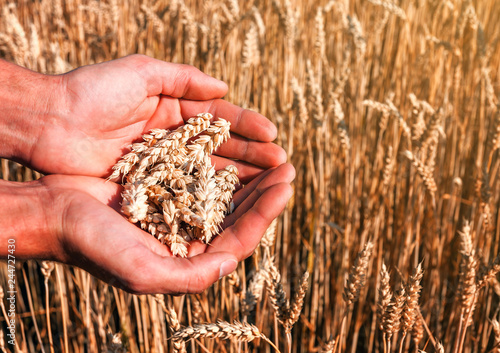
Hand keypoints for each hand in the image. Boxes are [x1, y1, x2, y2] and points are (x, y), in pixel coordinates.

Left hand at [26, 54, 284, 180]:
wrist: (49, 122)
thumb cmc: (92, 91)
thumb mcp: (141, 72)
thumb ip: (183, 78)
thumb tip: (224, 87)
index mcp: (173, 108)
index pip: (219, 118)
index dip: (247, 126)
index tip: (273, 135)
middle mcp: (173, 137)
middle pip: (220, 147)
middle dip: (251, 155)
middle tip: (280, 164)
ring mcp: (162, 163)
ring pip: (206, 171)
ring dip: (237, 176)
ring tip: (266, 183)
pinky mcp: (148, 184)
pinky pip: (184, 190)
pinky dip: (206, 195)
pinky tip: (230, 202)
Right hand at [39, 163, 293, 293]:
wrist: (54, 213)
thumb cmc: (93, 244)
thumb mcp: (141, 271)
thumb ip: (189, 276)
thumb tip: (231, 264)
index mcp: (187, 261)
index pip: (239, 240)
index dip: (265, 214)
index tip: (285, 186)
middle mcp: (187, 238)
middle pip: (238, 217)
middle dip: (266, 193)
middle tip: (288, 167)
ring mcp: (178, 213)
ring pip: (226, 196)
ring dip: (250, 178)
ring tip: (273, 157)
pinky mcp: (167, 190)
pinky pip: (203, 177)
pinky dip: (222, 165)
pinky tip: (237, 151)